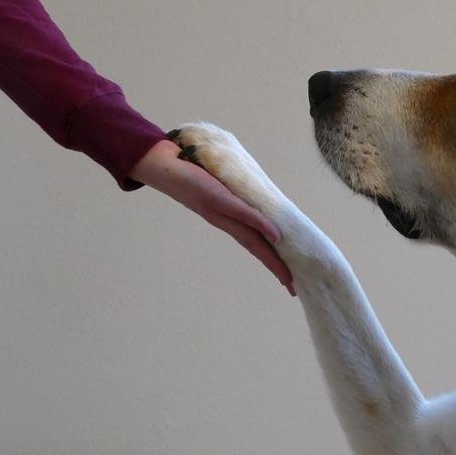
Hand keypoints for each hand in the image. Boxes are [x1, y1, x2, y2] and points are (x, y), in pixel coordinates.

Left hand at [129, 137, 294, 294]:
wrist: (163, 167)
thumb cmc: (191, 173)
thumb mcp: (218, 183)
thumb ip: (232, 189)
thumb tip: (248, 191)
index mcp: (225, 219)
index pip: (253, 243)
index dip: (270, 259)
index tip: (285, 277)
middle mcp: (223, 221)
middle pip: (254, 248)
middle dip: (274, 267)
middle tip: (292, 288)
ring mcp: (219, 211)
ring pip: (250, 238)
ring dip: (270, 256)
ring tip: (286, 273)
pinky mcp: (215, 198)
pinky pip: (241, 212)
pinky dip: (260, 223)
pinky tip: (275, 235)